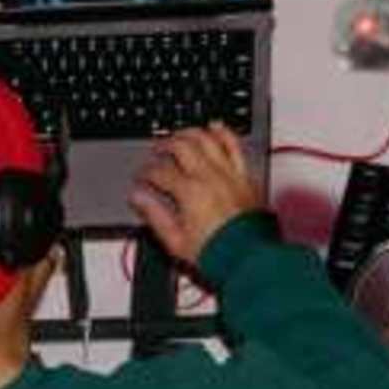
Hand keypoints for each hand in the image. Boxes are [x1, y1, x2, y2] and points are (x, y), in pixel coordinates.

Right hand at [129, 125, 263, 265]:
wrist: (250, 261)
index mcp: (190, 192)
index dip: (146, 173)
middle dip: (164, 145)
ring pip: (207, 139)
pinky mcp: (245, 176)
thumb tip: (138, 197)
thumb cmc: (218, 255)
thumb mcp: (176, 241)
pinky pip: (234, 145)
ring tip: (180, 135)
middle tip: (157, 150)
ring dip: (190, 133)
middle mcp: (210, 177)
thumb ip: (154, 215)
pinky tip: (215, 128)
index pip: (160, 172)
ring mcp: (229, 174)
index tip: (142, 177)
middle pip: (182, 146)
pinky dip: (223, 133)